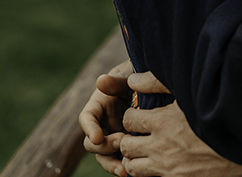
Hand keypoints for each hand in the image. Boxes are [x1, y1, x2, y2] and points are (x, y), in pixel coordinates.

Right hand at [79, 59, 133, 173]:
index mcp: (99, 106)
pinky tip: (135, 173)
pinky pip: (123, 161)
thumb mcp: (129, 75)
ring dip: (113, 165)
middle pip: (93, 143)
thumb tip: (101, 81)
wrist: (155, 87)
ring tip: (125, 170)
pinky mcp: (128, 147)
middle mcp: (104, 124)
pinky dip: (127, 168)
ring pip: (106, 157)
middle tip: (122, 142)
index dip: (89, 129)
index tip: (97, 137)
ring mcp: (115, 137)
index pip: (87, 118)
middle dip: (104, 147)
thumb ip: (117, 80)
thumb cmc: (139, 76)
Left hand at [117, 72, 241, 176]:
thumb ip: (158, 83)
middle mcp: (161, 147)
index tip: (141, 115)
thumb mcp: (189, 93)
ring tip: (146, 150)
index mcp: (162, 122)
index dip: (132, 116)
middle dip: (129, 137)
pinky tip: (161, 163)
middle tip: (139, 134)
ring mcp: (168, 168)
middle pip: (125, 145)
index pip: (128, 119)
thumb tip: (132, 79)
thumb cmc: (218, 114)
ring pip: (133, 167)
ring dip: (135, 158)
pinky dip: (150, 172)